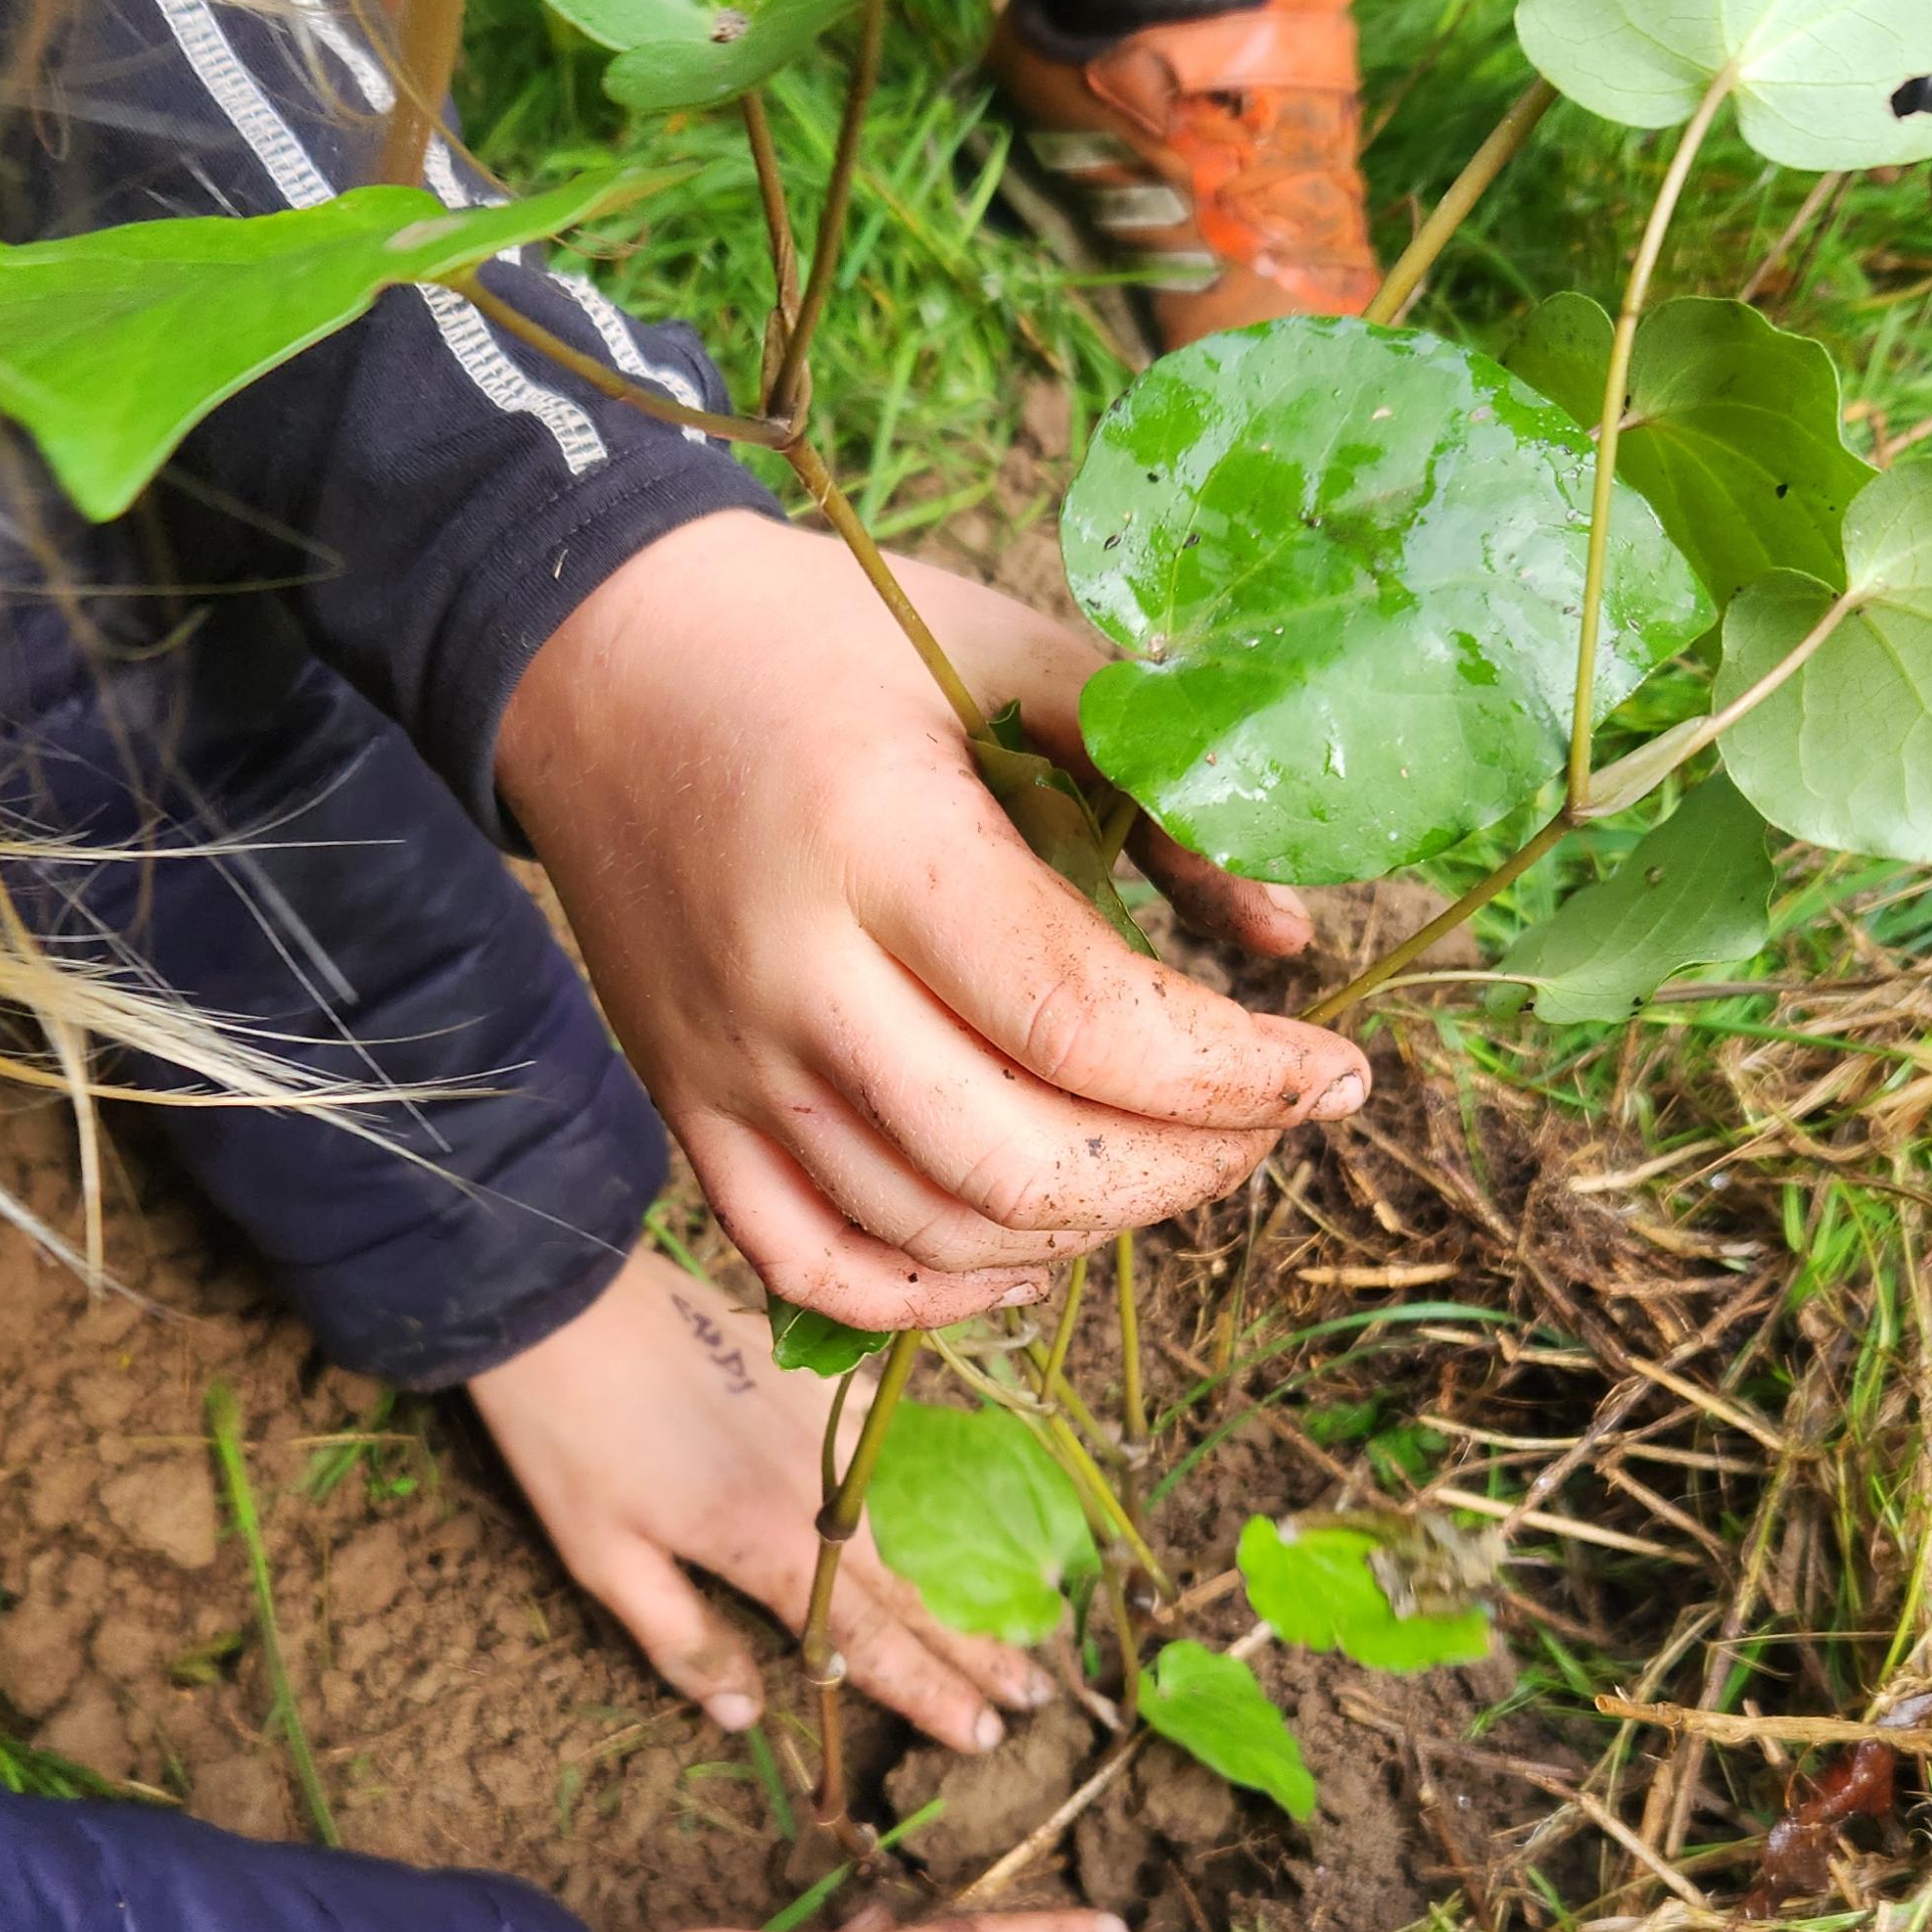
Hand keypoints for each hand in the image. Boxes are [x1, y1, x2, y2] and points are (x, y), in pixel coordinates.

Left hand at [470, 1248, 1036, 1749]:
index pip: (865, 1640)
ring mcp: (823, 1428)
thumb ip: (681, 1640)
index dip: (925, 1692)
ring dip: (972, 1574)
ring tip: (1026, 1616)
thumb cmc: (567, 1440)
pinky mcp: (814, 1382)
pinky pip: (892, 1442)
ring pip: (915, 1518)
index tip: (980, 1734)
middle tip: (1036, 1697)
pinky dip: (934, 1481)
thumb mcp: (602, 1559)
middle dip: (975, 1649)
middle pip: (911, 1588)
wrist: (565, 1302)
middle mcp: (814, 1491)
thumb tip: (745, 1713)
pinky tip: (961, 1501)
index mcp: (764, 1544)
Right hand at [495, 512, 1369, 1330]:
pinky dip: (933, 1293)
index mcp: (879, 845)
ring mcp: (730, 1064)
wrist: (597, 655)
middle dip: (1185, 1169)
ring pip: (933, 1228)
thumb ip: (1159, 789)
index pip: (1084, 1022)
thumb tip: (1292, 940)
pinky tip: (1024, 1253)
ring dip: (1088, 1230)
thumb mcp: (1009, 659)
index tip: (1333, 1073)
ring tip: (1173, 1164)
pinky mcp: (688, 1108)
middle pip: (1020, 1160)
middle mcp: (793, 978)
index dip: (1234, 1077)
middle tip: (1265, 1124)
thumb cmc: (824, 639)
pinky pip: (812, 1263)